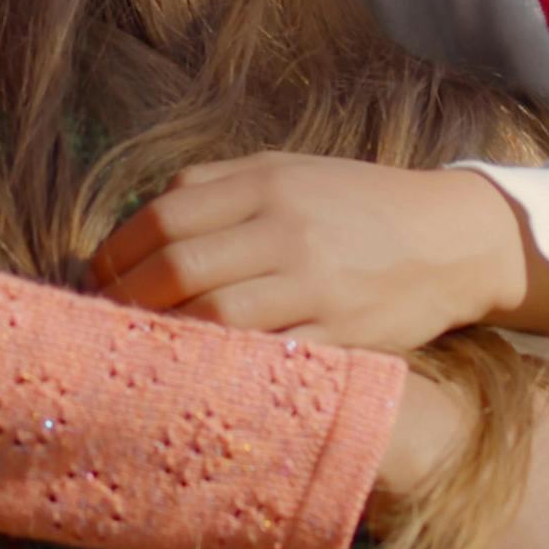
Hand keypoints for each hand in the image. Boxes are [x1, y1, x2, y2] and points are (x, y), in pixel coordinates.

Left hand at [89, 153, 548, 352]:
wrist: (452, 239)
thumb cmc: (355, 204)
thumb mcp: (288, 171)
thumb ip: (216, 186)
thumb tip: (139, 217)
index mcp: (267, 184)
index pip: (165, 217)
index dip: (117, 252)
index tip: (96, 278)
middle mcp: (289, 230)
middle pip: (179, 269)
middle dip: (127, 302)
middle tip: (103, 325)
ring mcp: (317, 285)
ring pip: (217, 318)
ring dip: (166, 340)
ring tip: (139, 354)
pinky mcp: (344, 336)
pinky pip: (270, 359)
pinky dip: (227, 370)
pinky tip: (198, 377)